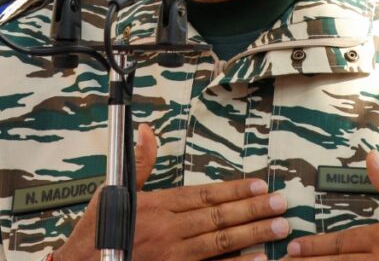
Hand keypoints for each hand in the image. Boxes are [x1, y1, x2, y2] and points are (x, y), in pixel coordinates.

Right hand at [55, 124, 288, 260]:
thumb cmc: (97, 233)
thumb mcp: (115, 192)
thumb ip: (142, 163)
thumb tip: (149, 131)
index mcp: (156, 206)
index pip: (203, 194)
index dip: (234, 190)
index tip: (259, 184)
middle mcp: (167, 231)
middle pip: (218, 217)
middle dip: (253, 210)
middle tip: (281, 204)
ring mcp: (172, 257)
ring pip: (219, 243)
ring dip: (252, 234)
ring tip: (279, 228)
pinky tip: (258, 260)